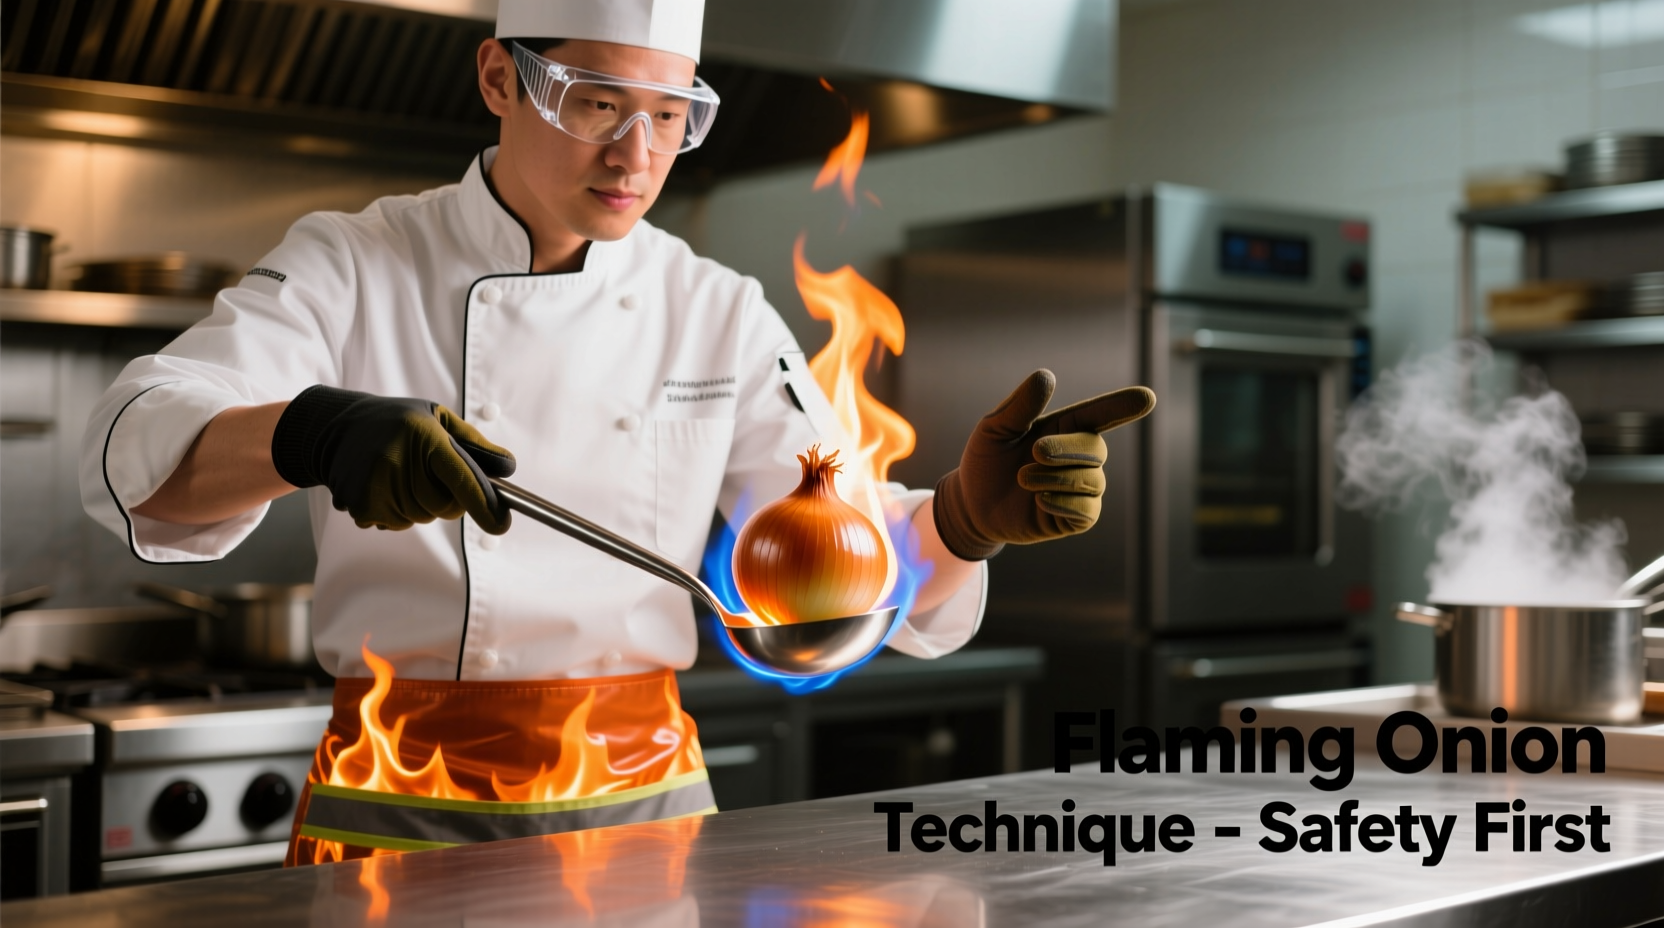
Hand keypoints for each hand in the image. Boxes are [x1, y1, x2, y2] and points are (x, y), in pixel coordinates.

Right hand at [271, 386, 516, 532]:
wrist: (335, 428)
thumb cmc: (396, 422)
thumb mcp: (437, 418)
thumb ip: (474, 444)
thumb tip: (508, 468)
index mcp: (425, 436)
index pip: (461, 476)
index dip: (483, 503)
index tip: (501, 524)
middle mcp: (399, 461)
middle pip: (445, 507)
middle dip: (446, 497)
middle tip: (424, 472)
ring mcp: (377, 486)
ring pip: (420, 518)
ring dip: (418, 504)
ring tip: (399, 474)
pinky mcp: (360, 506)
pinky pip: (395, 524)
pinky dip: (395, 511)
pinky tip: (382, 485)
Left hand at [932, 370, 1155, 560]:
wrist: (971, 505)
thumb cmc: (986, 461)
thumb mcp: (994, 429)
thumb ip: (1020, 405)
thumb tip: (1047, 376)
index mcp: (1064, 428)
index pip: (1100, 414)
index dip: (1122, 407)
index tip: (1147, 397)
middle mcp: (1079, 457)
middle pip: (1096, 448)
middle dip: (1067, 449)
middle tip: (1035, 452)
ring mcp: (1080, 489)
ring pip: (1091, 481)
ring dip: (1055, 478)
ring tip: (1023, 479)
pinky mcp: (1075, 518)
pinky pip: (1087, 511)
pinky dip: (1063, 503)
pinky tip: (1039, 500)